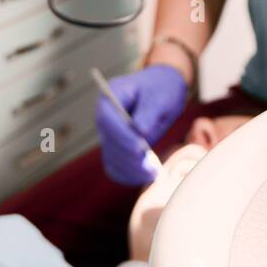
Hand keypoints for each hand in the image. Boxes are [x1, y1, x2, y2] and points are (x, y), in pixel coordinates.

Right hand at [95, 65, 188, 185]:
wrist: (162, 89)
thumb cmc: (162, 89)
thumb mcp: (161, 96)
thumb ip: (150, 112)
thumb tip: (140, 132)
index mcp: (111, 95)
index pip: (108, 119)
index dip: (122, 136)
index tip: (141, 148)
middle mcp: (105, 115)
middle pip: (108, 141)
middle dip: (129, 157)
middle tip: (152, 168)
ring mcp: (108, 132)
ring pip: (111, 157)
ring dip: (131, 169)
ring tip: (154, 174)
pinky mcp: (115, 147)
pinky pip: (115, 165)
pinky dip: (128, 175)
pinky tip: (146, 177)